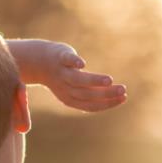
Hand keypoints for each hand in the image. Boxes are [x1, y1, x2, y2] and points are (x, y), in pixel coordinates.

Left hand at [11, 40, 126, 112]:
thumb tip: (117, 96)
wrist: (38, 61)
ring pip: (78, 80)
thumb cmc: (63, 75)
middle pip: (87, 94)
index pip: (91, 105)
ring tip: (110, 81)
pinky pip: (65, 61)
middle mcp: (65, 88)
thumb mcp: (76, 88)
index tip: (123, 98)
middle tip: (123, 90)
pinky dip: (73, 63)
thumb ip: (92, 93)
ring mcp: (62, 73)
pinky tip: (82, 64)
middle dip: (106, 94)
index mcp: (70, 99)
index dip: (108, 103)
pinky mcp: (59, 57)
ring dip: (94, 81)